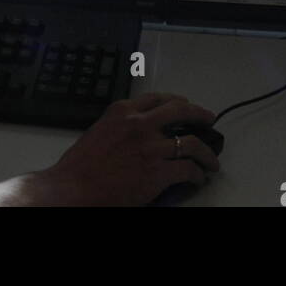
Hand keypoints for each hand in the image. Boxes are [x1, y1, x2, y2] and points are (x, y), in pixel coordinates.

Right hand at [26, 93, 219, 206]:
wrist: (74, 187)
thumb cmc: (79, 165)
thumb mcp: (99, 131)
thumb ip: (120, 126)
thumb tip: (138, 134)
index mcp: (122, 111)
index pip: (157, 98)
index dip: (175, 102)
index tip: (184, 106)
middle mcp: (139, 123)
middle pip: (180, 110)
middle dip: (199, 114)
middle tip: (209, 120)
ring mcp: (151, 147)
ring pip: (191, 142)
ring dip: (206, 152)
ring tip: (211, 160)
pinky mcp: (158, 172)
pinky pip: (187, 169)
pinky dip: (197, 174)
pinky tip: (198, 179)